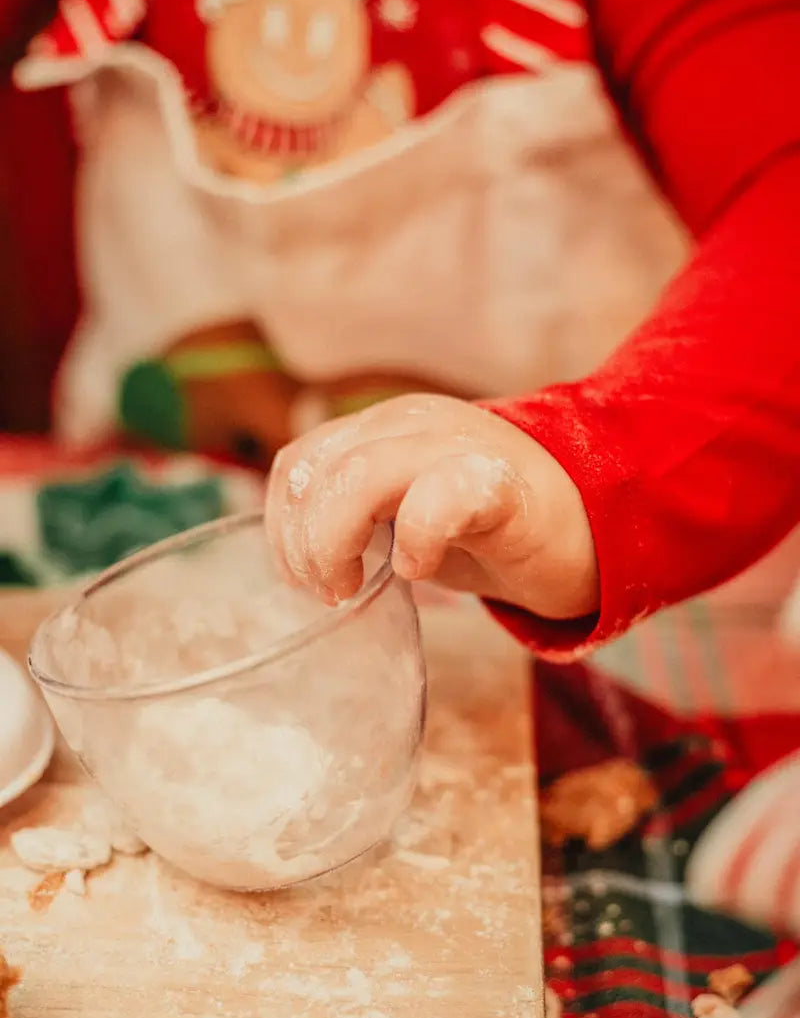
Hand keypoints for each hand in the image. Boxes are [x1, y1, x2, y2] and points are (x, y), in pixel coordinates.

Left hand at [265, 394, 598, 619]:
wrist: (592, 530)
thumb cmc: (494, 530)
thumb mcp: (407, 511)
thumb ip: (355, 512)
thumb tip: (297, 557)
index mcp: (383, 429)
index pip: (300, 463)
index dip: (283, 525)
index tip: (300, 578)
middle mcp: (413, 425)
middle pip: (319, 471)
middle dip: (305, 544)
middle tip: (329, 592)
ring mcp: (459, 447)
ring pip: (361, 477)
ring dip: (338, 543)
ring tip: (355, 588)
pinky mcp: (504, 485)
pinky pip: (439, 499)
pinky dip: (415, 540)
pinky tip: (418, 570)